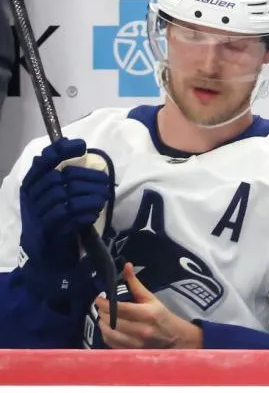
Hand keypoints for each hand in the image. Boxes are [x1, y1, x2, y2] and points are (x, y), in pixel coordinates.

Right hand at [18, 139, 112, 300]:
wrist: (47, 256)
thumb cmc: (52, 220)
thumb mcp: (53, 194)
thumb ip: (60, 172)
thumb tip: (71, 143)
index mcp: (31, 186)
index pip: (42, 162)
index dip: (61, 152)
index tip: (82, 146)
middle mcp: (32, 199)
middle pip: (59, 178)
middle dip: (86, 178)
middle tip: (105, 182)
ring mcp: (40, 216)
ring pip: (65, 196)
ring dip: (90, 195)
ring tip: (102, 198)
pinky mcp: (51, 232)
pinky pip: (70, 216)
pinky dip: (86, 212)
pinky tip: (94, 213)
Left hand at [96, 263, 202, 348]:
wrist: (175, 338)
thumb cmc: (161, 315)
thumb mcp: (150, 298)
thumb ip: (135, 284)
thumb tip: (126, 266)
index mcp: (147, 313)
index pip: (120, 309)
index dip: (105, 304)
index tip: (98, 299)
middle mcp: (141, 330)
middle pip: (112, 321)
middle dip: (103, 312)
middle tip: (101, 307)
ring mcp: (135, 344)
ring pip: (109, 332)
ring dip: (102, 323)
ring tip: (104, 316)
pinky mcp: (130, 352)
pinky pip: (110, 343)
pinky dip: (106, 334)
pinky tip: (109, 328)